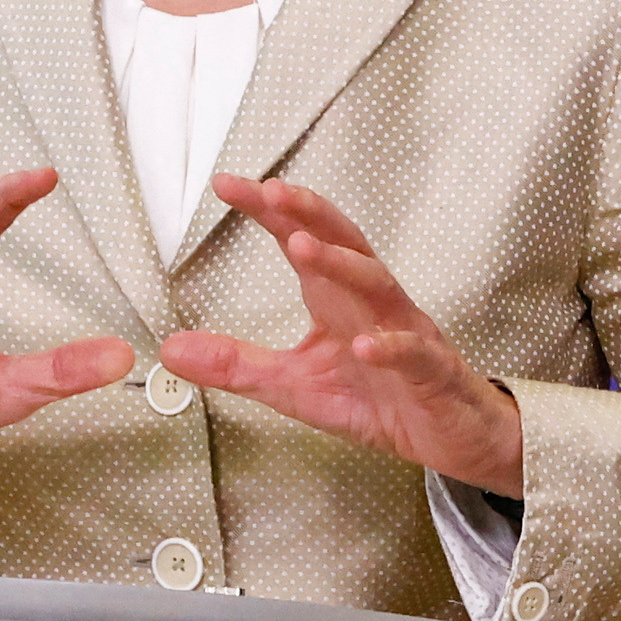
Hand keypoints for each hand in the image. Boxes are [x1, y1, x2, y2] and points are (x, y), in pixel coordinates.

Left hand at [164, 174, 529, 497]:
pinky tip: (365, 343)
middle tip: (269, 191)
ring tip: (303, 247)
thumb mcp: (294, 386)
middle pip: (345, 243)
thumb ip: (236, 365)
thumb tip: (170, 348)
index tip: (227, 185)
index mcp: (337, 300)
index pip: (302, 241)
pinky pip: (413, 352)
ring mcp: (407, 333)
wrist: (451, 435)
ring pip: (379, 284)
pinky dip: (391, 345)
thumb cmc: (381, 399)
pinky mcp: (431, 372)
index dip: (269, 212)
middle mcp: (373, 304)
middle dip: (308, 213)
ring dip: (341, 263)